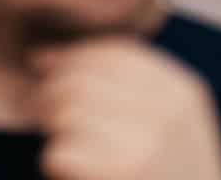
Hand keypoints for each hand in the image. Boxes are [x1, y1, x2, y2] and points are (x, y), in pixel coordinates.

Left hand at [31, 39, 220, 179]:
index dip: (70, 57)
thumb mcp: (169, 125)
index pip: (113, 53)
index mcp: (183, 93)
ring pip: (67, 115)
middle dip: (50, 94)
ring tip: (65, 146)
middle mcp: (167, 114)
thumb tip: (37, 57)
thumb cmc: (168, 176)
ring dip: (53, 130)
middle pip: (82, 81)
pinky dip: (54, 163)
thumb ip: (117, 84)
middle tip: (41, 113)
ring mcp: (146, 146)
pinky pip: (60, 153)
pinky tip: (69, 174)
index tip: (42, 67)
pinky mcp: (122, 173)